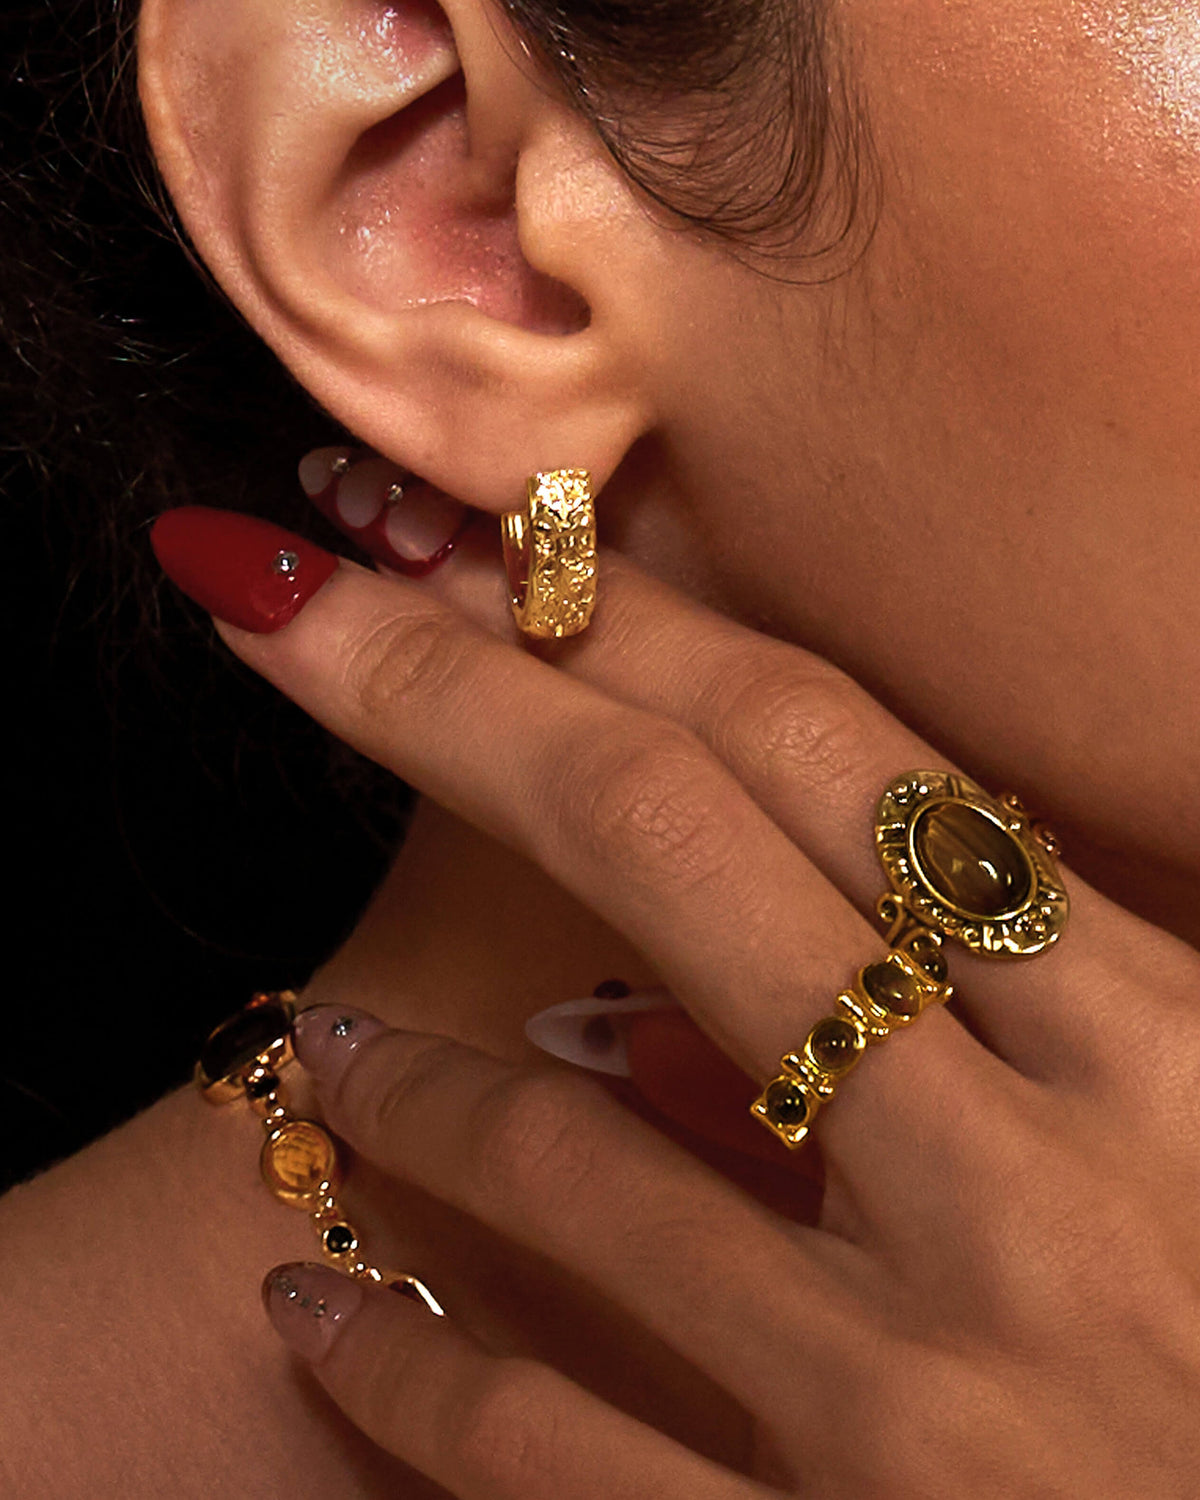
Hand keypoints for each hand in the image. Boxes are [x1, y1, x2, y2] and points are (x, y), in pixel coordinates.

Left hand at [160, 508, 1199, 1496]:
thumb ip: (1081, 985)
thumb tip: (864, 878)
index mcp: (1153, 1045)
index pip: (826, 747)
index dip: (624, 614)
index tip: (467, 541)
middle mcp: (1020, 1189)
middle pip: (656, 847)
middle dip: (441, 697)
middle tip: (281, 611)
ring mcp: (916, 1400)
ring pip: (571, 1160)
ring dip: (403, 1081)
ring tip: (315, 1048)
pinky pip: (547, 1455)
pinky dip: (405, 1370)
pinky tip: (316, 1315)